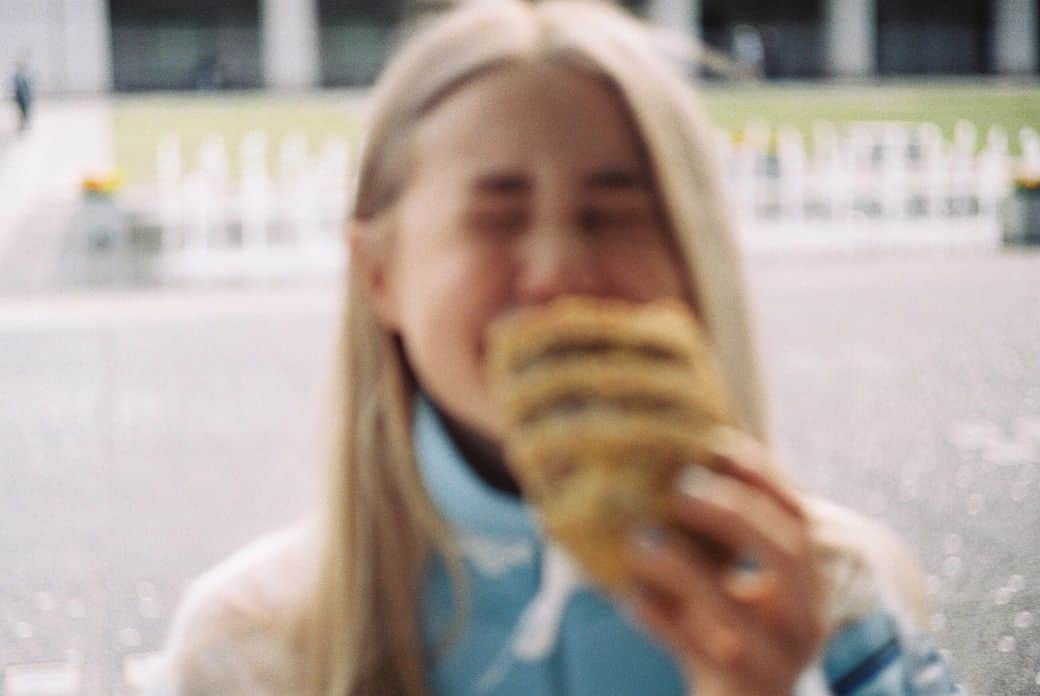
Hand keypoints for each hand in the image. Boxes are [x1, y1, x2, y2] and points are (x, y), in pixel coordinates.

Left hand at [621, 433, 826, 695]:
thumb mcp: (731, 581)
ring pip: (738, 612)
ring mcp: (775, 661)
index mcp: (806, 583)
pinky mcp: (738, 691)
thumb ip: (716, 536)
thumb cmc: (726, 632)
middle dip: (736, 516)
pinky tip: (630, 596)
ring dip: (686, 570)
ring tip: (640, 539)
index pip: (798, 518)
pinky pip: (697, 652)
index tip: (719, 444)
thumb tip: (666, 461)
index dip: (764, 479)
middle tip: (682, 489)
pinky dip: (662, 621)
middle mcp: (803, 619)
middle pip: (788, 556)